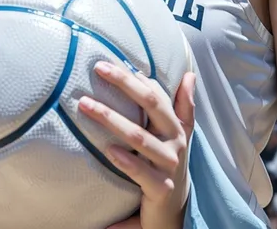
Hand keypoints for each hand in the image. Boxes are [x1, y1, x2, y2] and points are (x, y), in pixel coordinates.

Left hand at [78, 63, 195, 228]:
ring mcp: (168, 165)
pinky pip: (140, 172)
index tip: (109, 64)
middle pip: (151, 104)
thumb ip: (183, 106)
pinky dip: (125, 159)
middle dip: (124, 83)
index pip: (156, 93)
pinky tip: (108, 149)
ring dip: (110, 118)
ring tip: (86, 104)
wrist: (173, 212)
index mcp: (176, 126)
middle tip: (98, 68)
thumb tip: (190, 74)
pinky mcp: (160, 189)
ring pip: (139, 136)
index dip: (134, 77)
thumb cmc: (168, 164)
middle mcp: (175, 141)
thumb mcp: (180, 135)